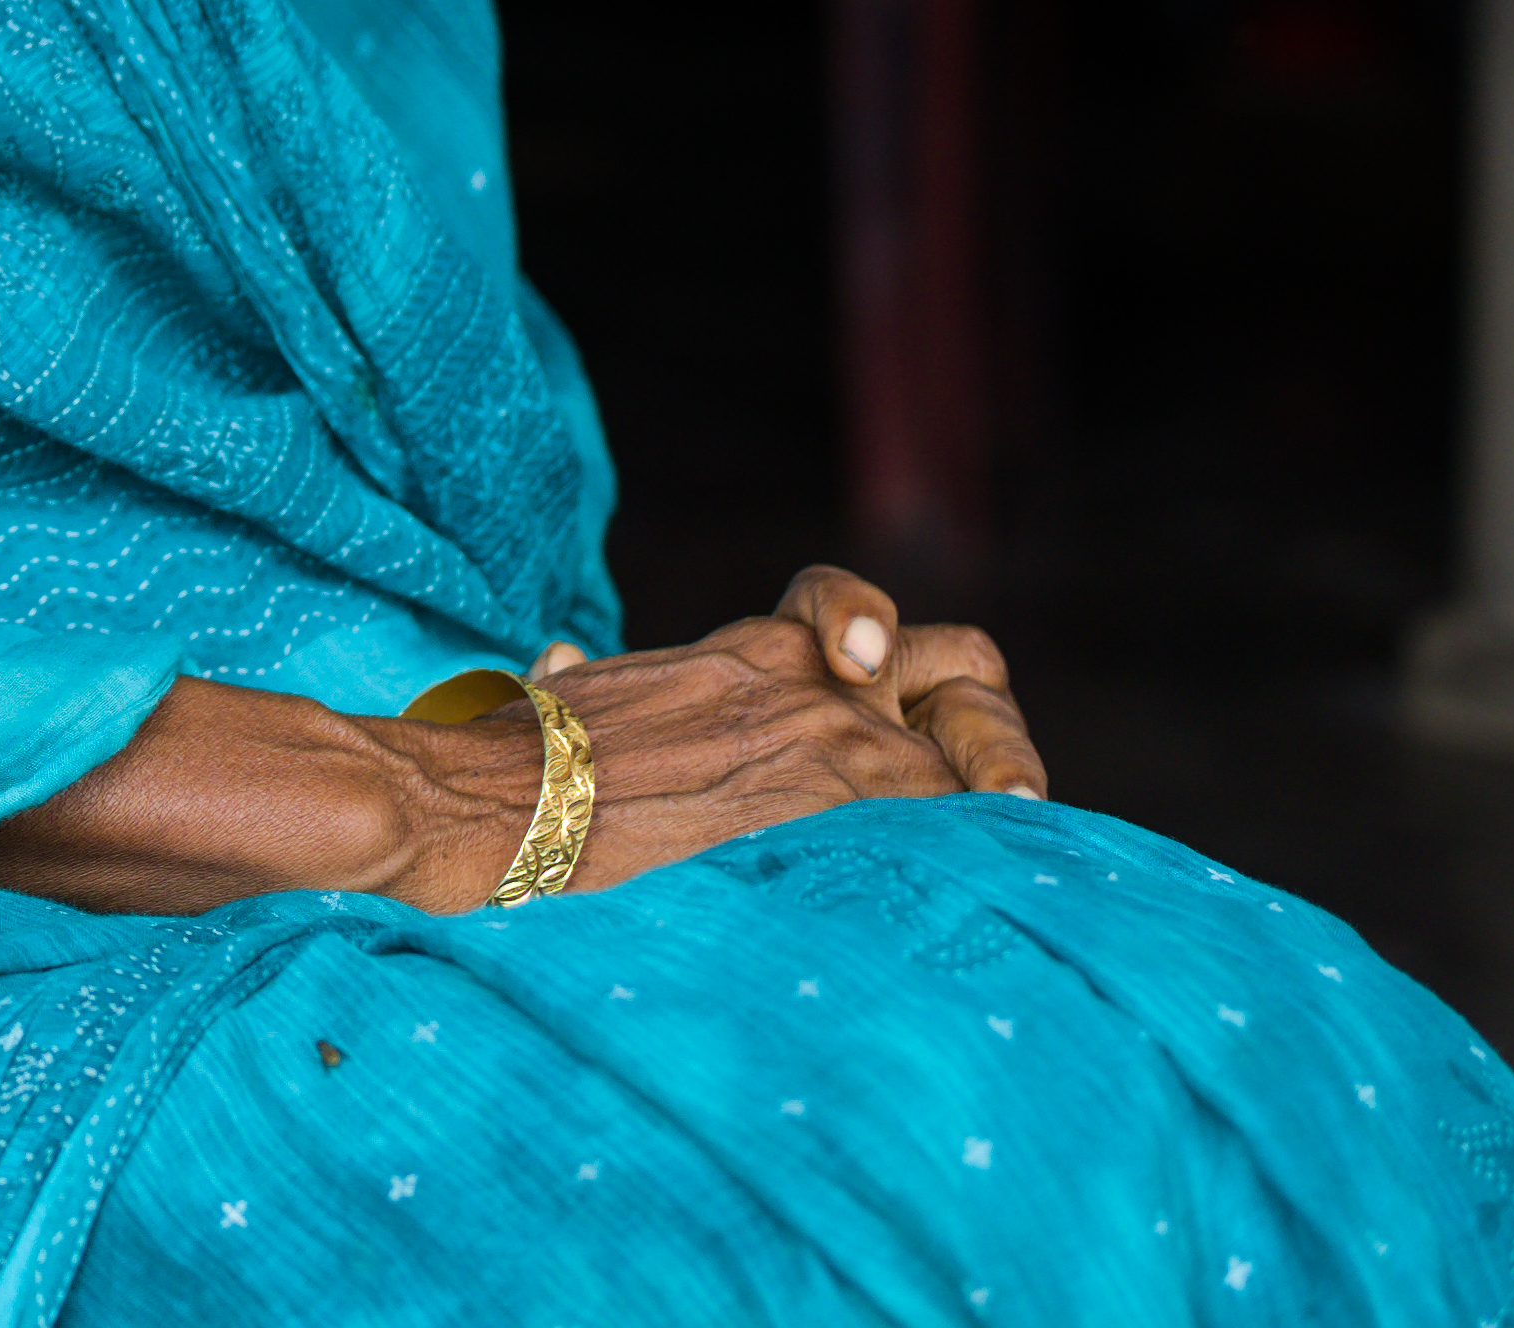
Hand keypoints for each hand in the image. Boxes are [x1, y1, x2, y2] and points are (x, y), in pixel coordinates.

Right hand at [530, 566, 1048, 898]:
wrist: (505, 802)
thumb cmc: (515, 763)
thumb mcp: (566, 693)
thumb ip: (588, 682)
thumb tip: (560, 666)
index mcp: (749, 652)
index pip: (861, 621)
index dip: (895, 664)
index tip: (888, 716)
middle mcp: (807, 679)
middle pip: (962, 663)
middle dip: (991, 728)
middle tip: (996, 800)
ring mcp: (832, 738)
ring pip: (977, 727)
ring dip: (1003, 776)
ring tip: (1007, 830)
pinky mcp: (841, 804)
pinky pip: (955, 815)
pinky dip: (978, 850)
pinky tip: (968, 893)